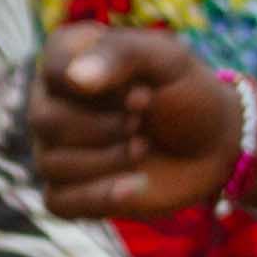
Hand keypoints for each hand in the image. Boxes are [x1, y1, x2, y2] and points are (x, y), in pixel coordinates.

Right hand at [33, 26, 240, 225]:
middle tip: (142, 124)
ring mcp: (54, 147)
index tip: (145, 95)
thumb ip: (122, 54)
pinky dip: (98, 197)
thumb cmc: (185, 92)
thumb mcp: (167, 59)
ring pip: (50, 164)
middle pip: (45, 121)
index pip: (52, 72)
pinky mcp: (69, 189)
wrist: (211, 145)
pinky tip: (134, 185)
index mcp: (67, 57)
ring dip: (108, 161)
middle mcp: (50, 100)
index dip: (101, 91)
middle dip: (104, 128)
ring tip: (143, 148)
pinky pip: (57, 202)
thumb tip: (76, 76)